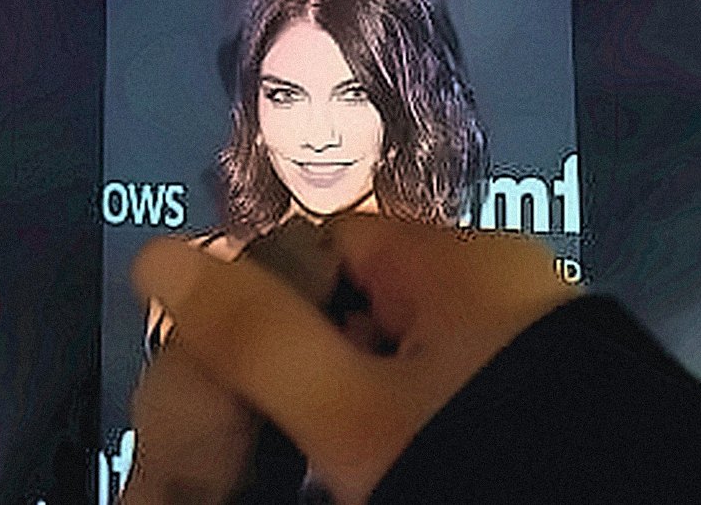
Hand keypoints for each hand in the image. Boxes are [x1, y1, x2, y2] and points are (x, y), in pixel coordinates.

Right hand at [123, 215, 578, 503]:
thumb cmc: (473, 454)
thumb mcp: (351, 410)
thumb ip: (256, 336)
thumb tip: (157, 257)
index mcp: (455, 262)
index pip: (334, 243)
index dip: (273, 294)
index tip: (238, 371)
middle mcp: (498, 284)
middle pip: (370, 300)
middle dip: (315, 358)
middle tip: (277, 432)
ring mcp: (525, 338)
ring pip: (408, 351)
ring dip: (361, 395)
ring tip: (325, 457)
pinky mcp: (543, 385)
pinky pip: (454, 383)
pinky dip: (413, 414)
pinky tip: (393, 458)